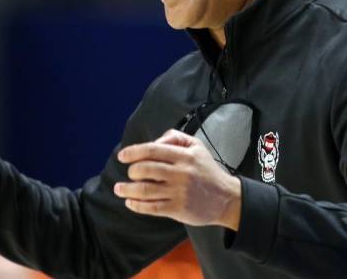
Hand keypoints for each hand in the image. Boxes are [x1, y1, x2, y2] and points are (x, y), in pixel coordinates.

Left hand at [114, 129, 241, 229]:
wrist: (227, 198)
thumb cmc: (208, 171)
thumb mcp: (197, 146)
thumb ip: (175, 137)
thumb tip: (155, 141)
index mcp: (184, 155)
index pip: (153, 150)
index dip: (133, 152)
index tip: (122, 156)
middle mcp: (181, 173)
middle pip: (146, 169)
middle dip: (132, 171)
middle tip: (129, 173)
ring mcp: (179, 192)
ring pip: (146, 189)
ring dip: (128, 189)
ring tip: (119, 189)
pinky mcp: (178, 209)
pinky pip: (152, 207)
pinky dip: (137, 205)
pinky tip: (130, 202)